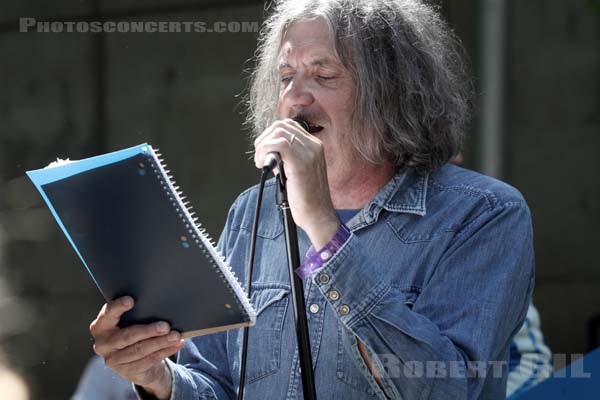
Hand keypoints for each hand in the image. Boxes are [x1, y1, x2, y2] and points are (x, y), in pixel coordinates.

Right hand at [89, 296, 183, 398]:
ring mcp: (113, 360)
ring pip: (140, 350)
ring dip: (160, 342)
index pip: (108, 314)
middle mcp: (103, 344)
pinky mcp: (126, 371)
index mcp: (101, 326)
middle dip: (148, 331)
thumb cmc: (134, 332)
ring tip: (175, 336)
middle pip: (127, 336)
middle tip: (165, 326)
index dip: (118, 307)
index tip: (131, 300)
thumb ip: (135, 313)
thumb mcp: (131, 321)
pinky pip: (148, 360)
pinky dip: (165, 351)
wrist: (136, 360)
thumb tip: (156, 304)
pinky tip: (176, 344)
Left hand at [254, 118, 339, 247]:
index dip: (271, 136)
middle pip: (281, 126)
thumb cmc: (307, 199)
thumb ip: (285, 158)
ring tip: (261, 162)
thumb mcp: (296, 172)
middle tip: (260, 157)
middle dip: (264, 139)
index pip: (288, 126)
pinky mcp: (301, 163)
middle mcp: (314, 146)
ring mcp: (309, 152)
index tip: (264, 151)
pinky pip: (278, 144)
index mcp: (315, 146)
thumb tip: (267, 151)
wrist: (318, 216)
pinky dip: (264, 151)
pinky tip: (263, 164)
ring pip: (278, 132)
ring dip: (263, 145)